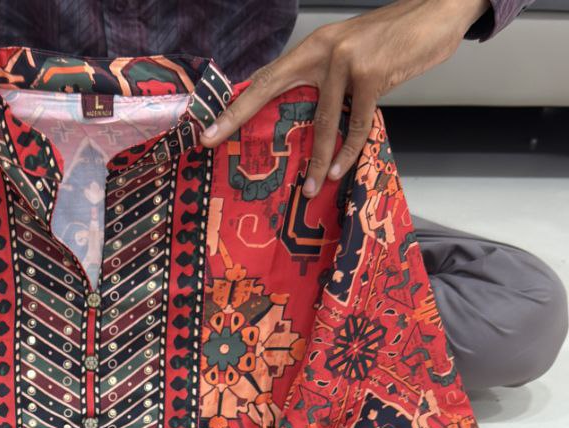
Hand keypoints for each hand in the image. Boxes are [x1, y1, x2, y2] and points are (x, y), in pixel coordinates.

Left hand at [202, 0, 488, 194]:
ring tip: (307, 189)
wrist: (437, 12)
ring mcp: (347, 61)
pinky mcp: (372, 75)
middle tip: (212, 141)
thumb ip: (329, 82)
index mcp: (314, 47)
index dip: (237, 102)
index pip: (267, 77)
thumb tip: (310, 121)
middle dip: (239, 115)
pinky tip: (338, 171)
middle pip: (271, 87)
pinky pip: (356, 124)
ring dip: (315, 159)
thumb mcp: (353, 56)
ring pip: (321, 120)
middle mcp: (323, 50)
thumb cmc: (394, 41)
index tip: (209, 126)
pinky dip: (348, 151)